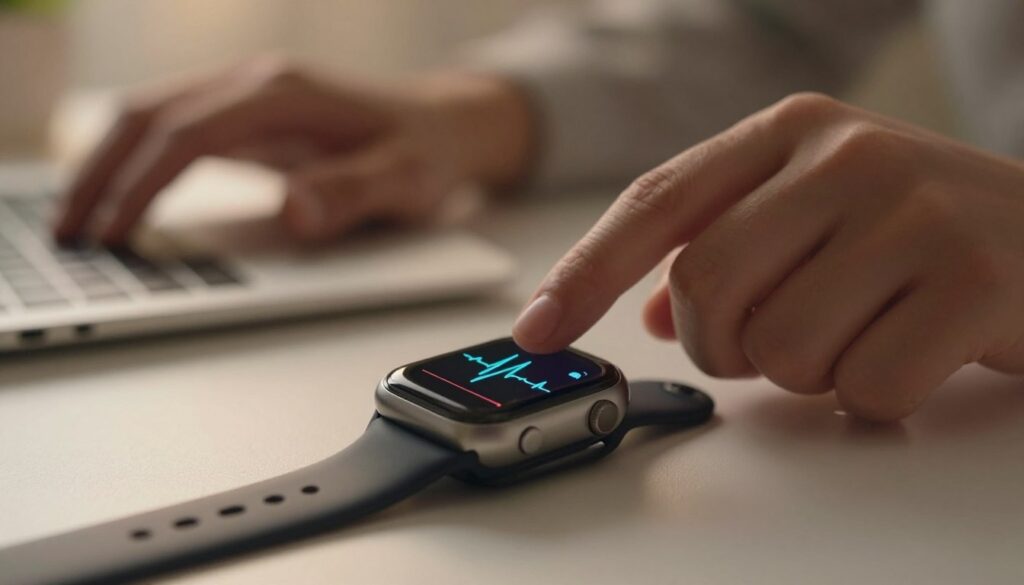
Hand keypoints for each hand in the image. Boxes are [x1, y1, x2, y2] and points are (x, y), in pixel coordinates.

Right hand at [54, 57, 533, 244]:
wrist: (446, 123)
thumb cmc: (427, 151)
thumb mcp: (406, 180)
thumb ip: (352, 194)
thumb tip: (294, 211)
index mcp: (286, 95)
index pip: (186, 136)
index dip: (140, 187)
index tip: (111, 235)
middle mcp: (257, 83)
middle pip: (149, 115)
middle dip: (99, 172)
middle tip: (68, 233)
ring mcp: (249, 94)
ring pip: (152, 115)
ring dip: (107, 162)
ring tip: (78, 218)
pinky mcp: (249, 112)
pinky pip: (175, 127)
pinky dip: (137, 158)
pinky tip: (122, 192)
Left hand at [513, 93, 1023, 420]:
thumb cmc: (925, 230)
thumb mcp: (821, 213)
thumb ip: (730, 246)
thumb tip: (656, 311)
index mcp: (792, 129)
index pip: (657, 203)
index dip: (586, 274)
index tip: (538, 332)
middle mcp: (846, 154)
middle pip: (707, 289)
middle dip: (729, 345)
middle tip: (780, 342)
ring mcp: (914, 210)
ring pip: (780, 348)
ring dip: (807, 372)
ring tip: (863, 333)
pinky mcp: (974, 280)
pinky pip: (862, 388)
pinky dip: (874, 396)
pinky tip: (915, 353)